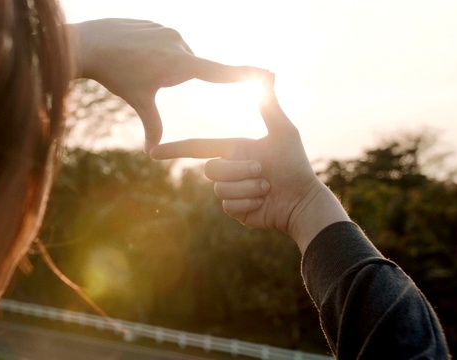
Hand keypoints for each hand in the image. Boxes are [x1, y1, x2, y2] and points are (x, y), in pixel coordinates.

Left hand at [70, 19, 267, 151]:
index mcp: (180, 63)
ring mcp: (167, 30)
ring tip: (136, 65)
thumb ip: (152, 125)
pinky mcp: (156, 23)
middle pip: (190, 67)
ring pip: (175, 54)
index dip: (245, 75)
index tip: (268, 72)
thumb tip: (153, 152)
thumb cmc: (115, 74)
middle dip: (173, 77)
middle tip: (145, 75)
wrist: (88, 43)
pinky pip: (162, 41)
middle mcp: (179, 43)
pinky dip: (152, 51)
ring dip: (162, 63)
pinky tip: (132, 53)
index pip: (220, 72)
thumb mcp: (137, 101)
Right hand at [150, 74, 348, 250]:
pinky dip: (249, 203)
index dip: (175, 149)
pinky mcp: (235, 210)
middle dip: (239, 171)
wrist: (302, 200)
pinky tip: (264, 202)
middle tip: (264, 172)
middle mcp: (229, 169)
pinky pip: (229, 206)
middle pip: (211, 170)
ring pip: (220, 190)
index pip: (197, 147)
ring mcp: (230, 191)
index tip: (153, 151)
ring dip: (248, 188)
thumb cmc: (296, 165)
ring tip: (267, 187)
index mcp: (233, 149)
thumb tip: (268, 74)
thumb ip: (269, 105)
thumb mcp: (283, 131)